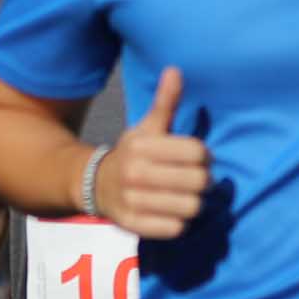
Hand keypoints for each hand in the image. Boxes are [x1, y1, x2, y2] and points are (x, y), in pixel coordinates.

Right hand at [94, 69, 208, 238]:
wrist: (93, 184)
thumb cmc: (131, 153)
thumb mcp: (146, 127)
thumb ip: (165, 102)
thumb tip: (175, 70)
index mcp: (143, 146)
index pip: (197, 152)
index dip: (205, 156)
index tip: (198, 159)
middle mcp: (136, 173)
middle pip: (199, 181)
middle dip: (203, 182)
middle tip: (195, 181)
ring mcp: (133, 200)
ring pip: (191, 207)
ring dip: (194, 204)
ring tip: (186, 198)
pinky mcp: (133, 224)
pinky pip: (175, 229)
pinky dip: (179, 223)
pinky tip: (172, 213)